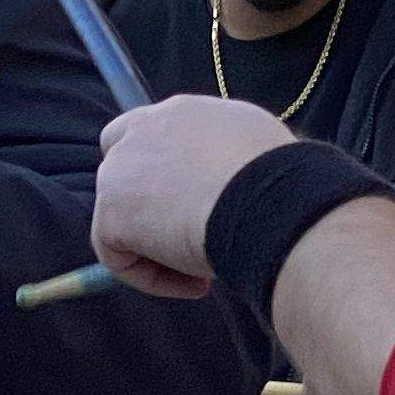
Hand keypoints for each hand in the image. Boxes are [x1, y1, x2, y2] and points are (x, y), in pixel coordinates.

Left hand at [88, 97, 299, 297]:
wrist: (271, 202)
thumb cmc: (283, 182)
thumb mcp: (254, 150)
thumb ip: (222, 156)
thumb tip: (223, 182)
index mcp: (179, 112)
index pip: (144, 135)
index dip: (157, 176)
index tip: (189, 206)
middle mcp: (143, 130)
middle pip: (120, 174)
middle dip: (148, 212)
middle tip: (191, 239)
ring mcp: (120, 169)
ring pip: (121, 222)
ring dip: (158, 249)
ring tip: (207, 268)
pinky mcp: (111, 212)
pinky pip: (119, 258)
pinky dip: (153, 278)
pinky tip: (197, 282)